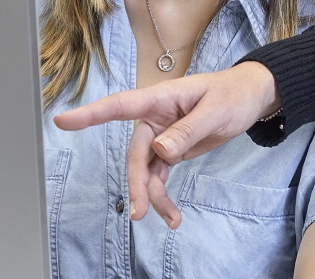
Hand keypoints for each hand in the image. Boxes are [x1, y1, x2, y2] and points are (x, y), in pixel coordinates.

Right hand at [52, 60, 279, 227]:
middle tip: (140, 211)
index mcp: (161, 98)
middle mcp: (155, 117)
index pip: (120, 106)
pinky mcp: (171, 149)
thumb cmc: (232, 94)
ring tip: (169, 219)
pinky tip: (172, 215)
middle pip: (136, 152)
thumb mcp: (215, 111)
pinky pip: (159, 175)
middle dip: (137, 182)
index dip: (90, 114)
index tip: (63, 121)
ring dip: (152, 195)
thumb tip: (160, 149)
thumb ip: (187, 130)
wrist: (250, 98)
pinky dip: (163, 195)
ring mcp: (162, 134)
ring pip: (146, 169)